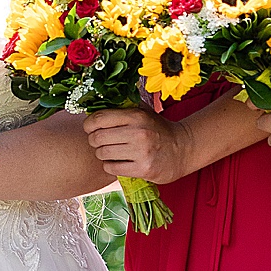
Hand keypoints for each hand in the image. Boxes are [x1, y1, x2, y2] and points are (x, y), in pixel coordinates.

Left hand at [80, 105, 195, 187]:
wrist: (182, 149)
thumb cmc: (157, 129)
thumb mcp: (144, 112)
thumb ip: (123, 107)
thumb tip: (96, 102)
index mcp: (136, 115)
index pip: (99, 118)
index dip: (88, 125)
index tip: (89, 128)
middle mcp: (138, 132)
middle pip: (97, 138)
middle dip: (94, 141)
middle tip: (100, 142)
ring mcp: (141, 152)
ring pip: (103, 154)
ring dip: (102, 154)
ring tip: (110, 152)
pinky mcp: (143, 169)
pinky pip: (112, 168)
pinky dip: (110, 166)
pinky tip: (117, 162)